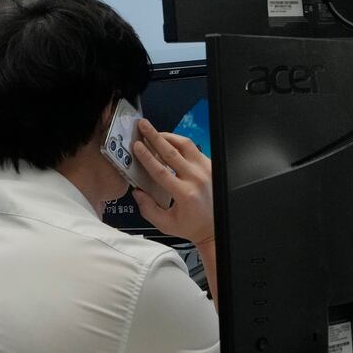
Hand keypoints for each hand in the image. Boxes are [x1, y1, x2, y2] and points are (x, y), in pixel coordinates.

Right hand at [131, 119, 213, 245]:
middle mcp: (197, 178)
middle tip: (143, 126)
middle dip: (155, 136)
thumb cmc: (192, 226)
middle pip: (172, 151)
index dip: (147, 157)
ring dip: (168, 136)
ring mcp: (206, 170)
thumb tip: (137, 192)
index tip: (137, 146)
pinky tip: (170, 142)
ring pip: (185, 145)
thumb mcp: (166, 224)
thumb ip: (148, 209)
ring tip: (155, 132)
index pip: (161, 171)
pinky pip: (194, 148)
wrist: (214, 227)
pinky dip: (180, 143)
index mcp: (185, 193)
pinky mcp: (210, 166)